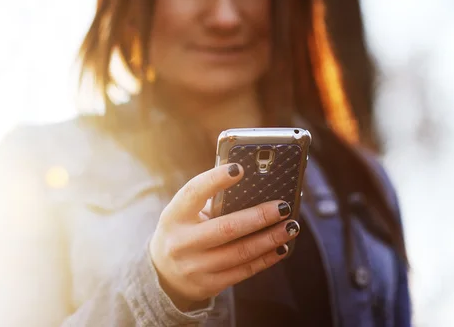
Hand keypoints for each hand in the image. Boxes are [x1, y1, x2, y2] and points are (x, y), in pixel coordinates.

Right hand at [149, 163, 300, 309]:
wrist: (162, 275)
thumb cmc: (182, 231)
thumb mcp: (184, 214)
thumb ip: (210, 201)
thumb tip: (253, 186)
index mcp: (174, 216)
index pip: (193, 192)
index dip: (216, 179)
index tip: (240, 169)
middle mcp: (181, 242)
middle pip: (226, 227)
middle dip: (259, 216)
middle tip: (283, 206)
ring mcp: (194, 266)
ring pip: (240, 252)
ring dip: (270, 239)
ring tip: (290, 227)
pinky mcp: (208, 284)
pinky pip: (243, 271)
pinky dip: (266, 259)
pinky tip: (280, 248)